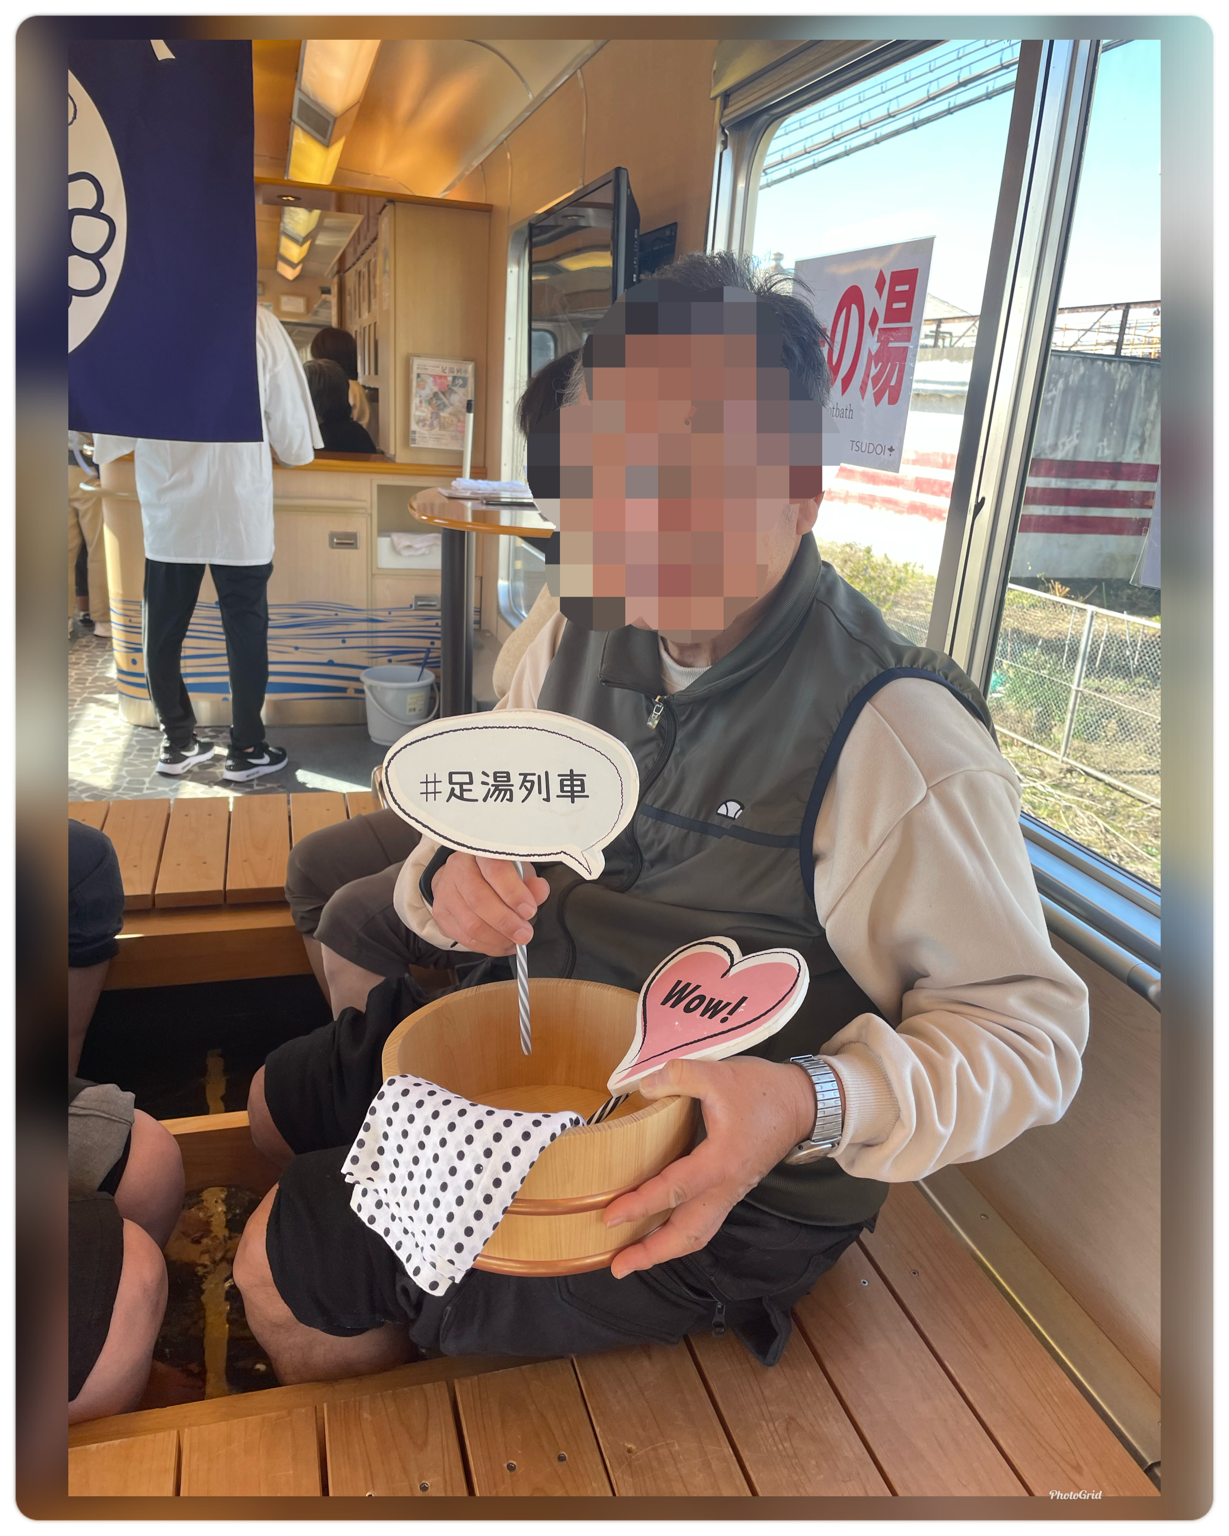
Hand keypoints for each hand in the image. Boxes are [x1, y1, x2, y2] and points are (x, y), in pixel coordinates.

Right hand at [429, 852, 550, 956]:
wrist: (462, 874)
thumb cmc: (494, 871)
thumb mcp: (516, 869)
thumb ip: (530, 882)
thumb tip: (540, 891)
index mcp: (479, 851)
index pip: (494, 870)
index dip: (514, 893)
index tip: (529, 910)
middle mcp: (458, 869)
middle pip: (479, 900)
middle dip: (506, 922)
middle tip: (525, 934)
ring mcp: (445, 892)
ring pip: (470, 923)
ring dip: (498, 938)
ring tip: (515, 941)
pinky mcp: (441, 914)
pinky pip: (465, 938)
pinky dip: (488, 946)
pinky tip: (503, 945)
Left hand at [603, 1056, 829, 1279]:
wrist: (802, 1102)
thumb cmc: (763, 1090)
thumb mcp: (719, 1073)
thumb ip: (679, 1076)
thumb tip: (644, 1087)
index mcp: (721, 1161)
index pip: (674, 1190)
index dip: (640, 1204)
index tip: (610, 1215)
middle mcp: (726, 1186)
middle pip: (687, 1234)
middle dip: (652, 1254)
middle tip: (618, 1266)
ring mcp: (732, 1191)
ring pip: (698, 1234)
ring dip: (666, 1250)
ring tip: (634, 1258)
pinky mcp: (733, 1189)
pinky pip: (705, 1222)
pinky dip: (680, 1234)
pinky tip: (661, 1231)